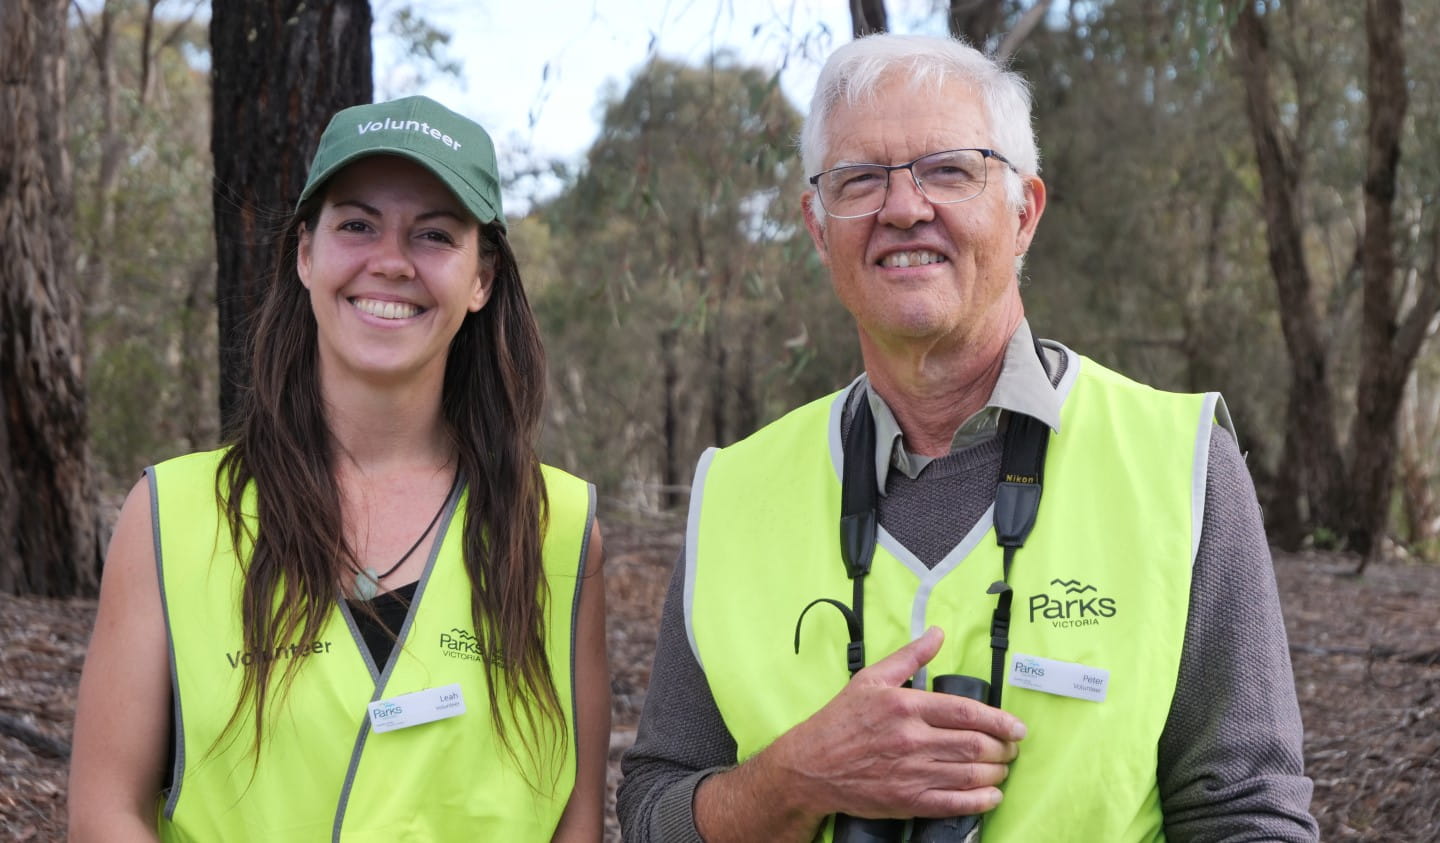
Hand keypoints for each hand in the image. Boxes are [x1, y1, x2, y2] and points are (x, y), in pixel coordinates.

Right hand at [768, 626, 1025, 821]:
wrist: (811, 766)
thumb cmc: (840, 722)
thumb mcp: (871, 679)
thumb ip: (909, 657)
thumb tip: (936, 634)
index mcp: (906, 706)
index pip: (966, 712)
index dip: (1000, 721)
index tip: (1017, 726)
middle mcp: (911, 740)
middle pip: (975, 744)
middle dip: (1004, 748)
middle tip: (1012, 747)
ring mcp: (910, 773)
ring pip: (970, 774)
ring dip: (996, 772)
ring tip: (1002, 767)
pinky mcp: (907, 800)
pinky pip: (954, 803)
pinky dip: (980, 801)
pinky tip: (991, 795)